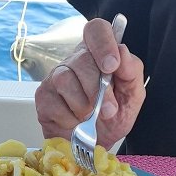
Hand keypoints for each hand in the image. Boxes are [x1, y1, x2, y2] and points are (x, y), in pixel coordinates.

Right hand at [35, 17, 145, 148]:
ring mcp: (55, 77)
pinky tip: (75, 122)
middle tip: (108, 110)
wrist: (95, 146)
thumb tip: (122, 54)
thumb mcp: (132, 95)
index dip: (103, 43)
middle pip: (82, 59)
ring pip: (65, 80)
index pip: (96, 29)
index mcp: (99, 53)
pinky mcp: (43, 97)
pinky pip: (54, 103)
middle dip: (98, 89)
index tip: (111, 66)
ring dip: (83, 105)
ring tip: (90, 118)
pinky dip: (69, 118)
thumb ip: (132, 72)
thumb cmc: (113, 117)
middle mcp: (75, 61)